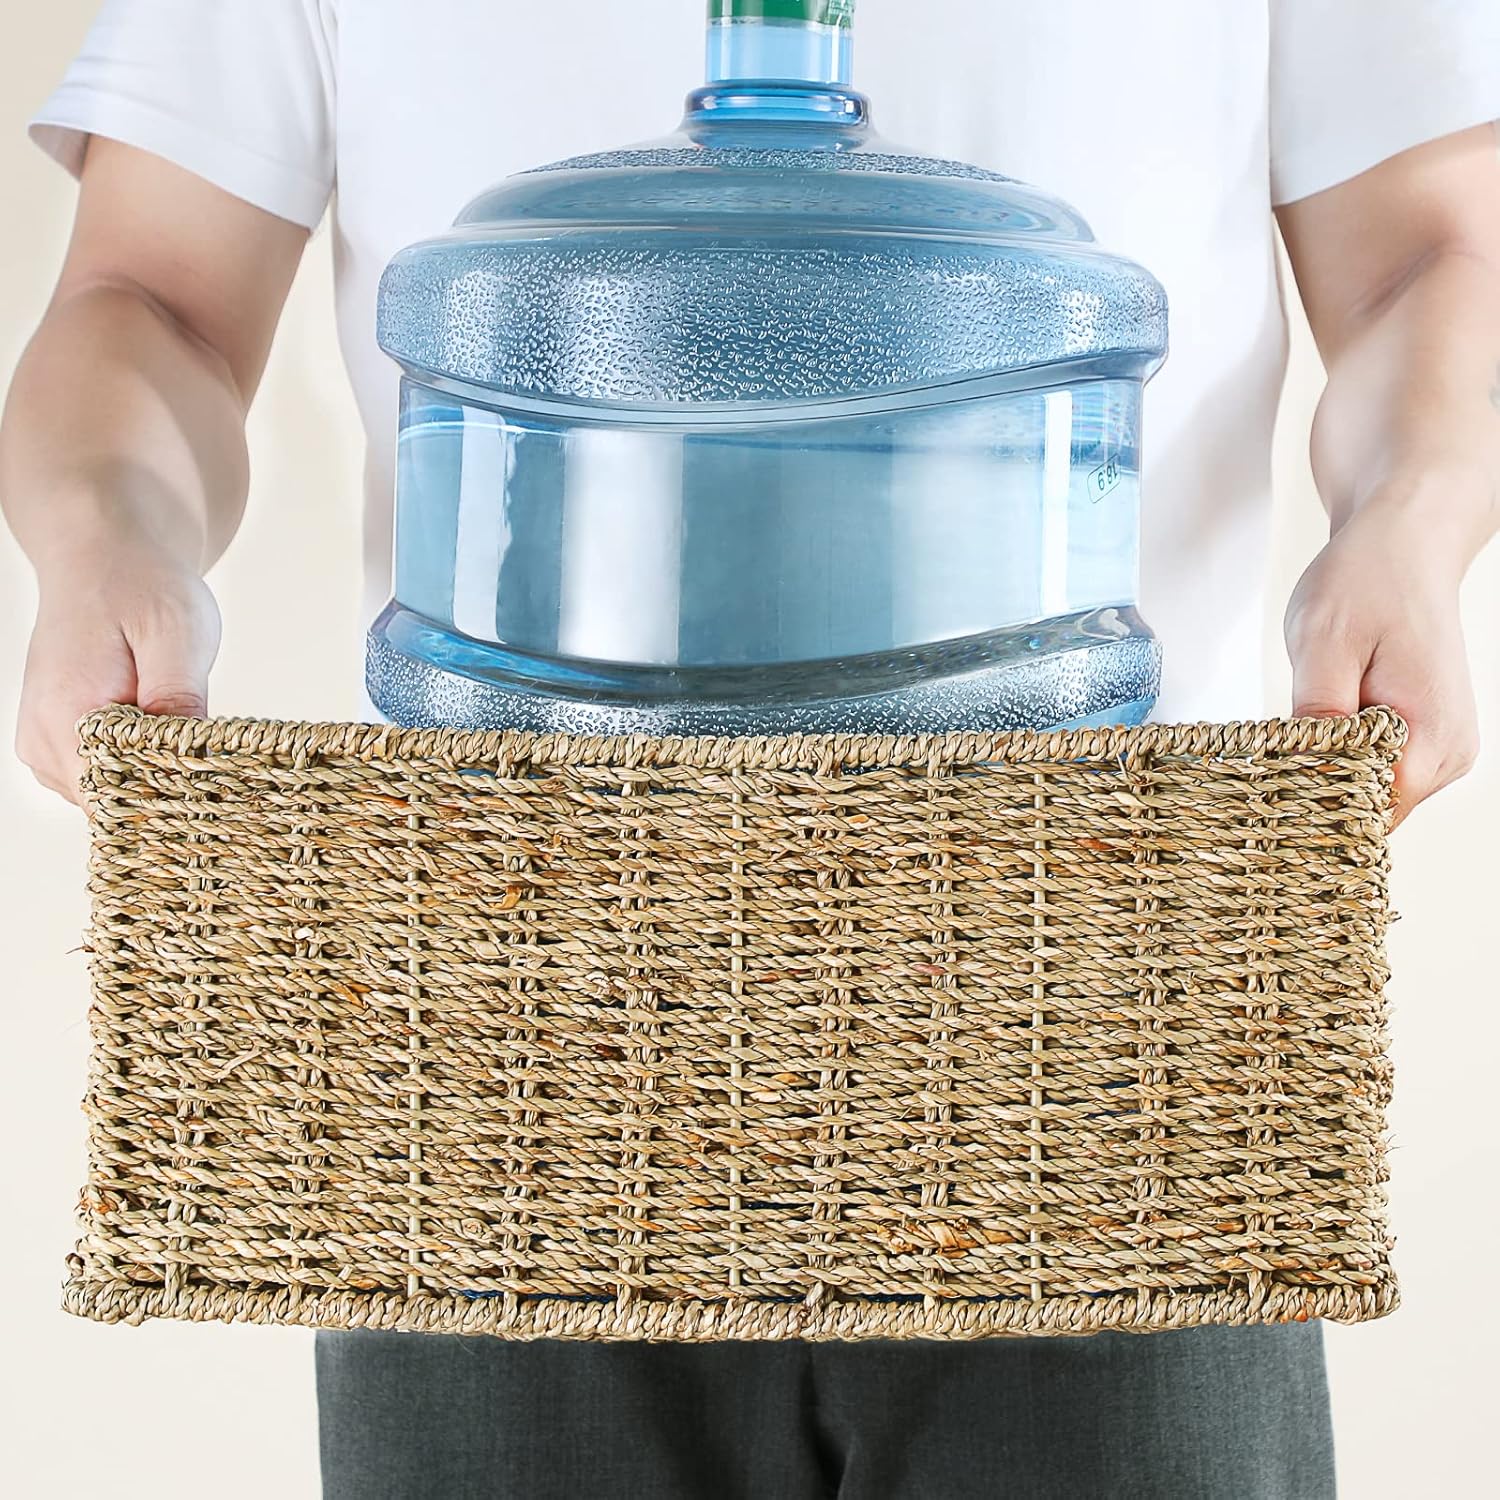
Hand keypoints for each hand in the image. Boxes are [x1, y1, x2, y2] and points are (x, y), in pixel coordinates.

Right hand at [15, 542, 219, 803]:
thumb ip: (179, 699)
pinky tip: (169, 738)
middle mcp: (43, 742)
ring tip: (192, 738)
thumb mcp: (176, 634)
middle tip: (218, 764)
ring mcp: (46, 746)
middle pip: (114, 806)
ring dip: (156, 778)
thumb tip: (184, 760)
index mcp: (65, 717)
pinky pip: (107, 777)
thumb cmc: (141, 586)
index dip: (170, 803)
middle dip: (168, 792)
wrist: (102, 556)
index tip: (218, 791)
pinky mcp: (59, 742)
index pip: (114, 802)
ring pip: (112, 796)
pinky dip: (142, 766)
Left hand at [1286, 498, 1478, 826]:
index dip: (1313, 812)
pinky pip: (1370, 769)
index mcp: (1432, 737)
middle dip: (1313, 796)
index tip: (1264, 798)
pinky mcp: (1420, 739)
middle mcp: (1447, 756)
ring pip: (1365, 793)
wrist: (1406, 544)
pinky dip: (1335, 758)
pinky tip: (1310, 732)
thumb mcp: (1325, 640)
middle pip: (1367, 812)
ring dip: (1321, 775)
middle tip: (1262, 768)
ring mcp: (1436, 750)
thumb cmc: (1367, 582)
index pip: (1369, 813)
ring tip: (1289, 738)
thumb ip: (1317, 711)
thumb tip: (1303, 772)